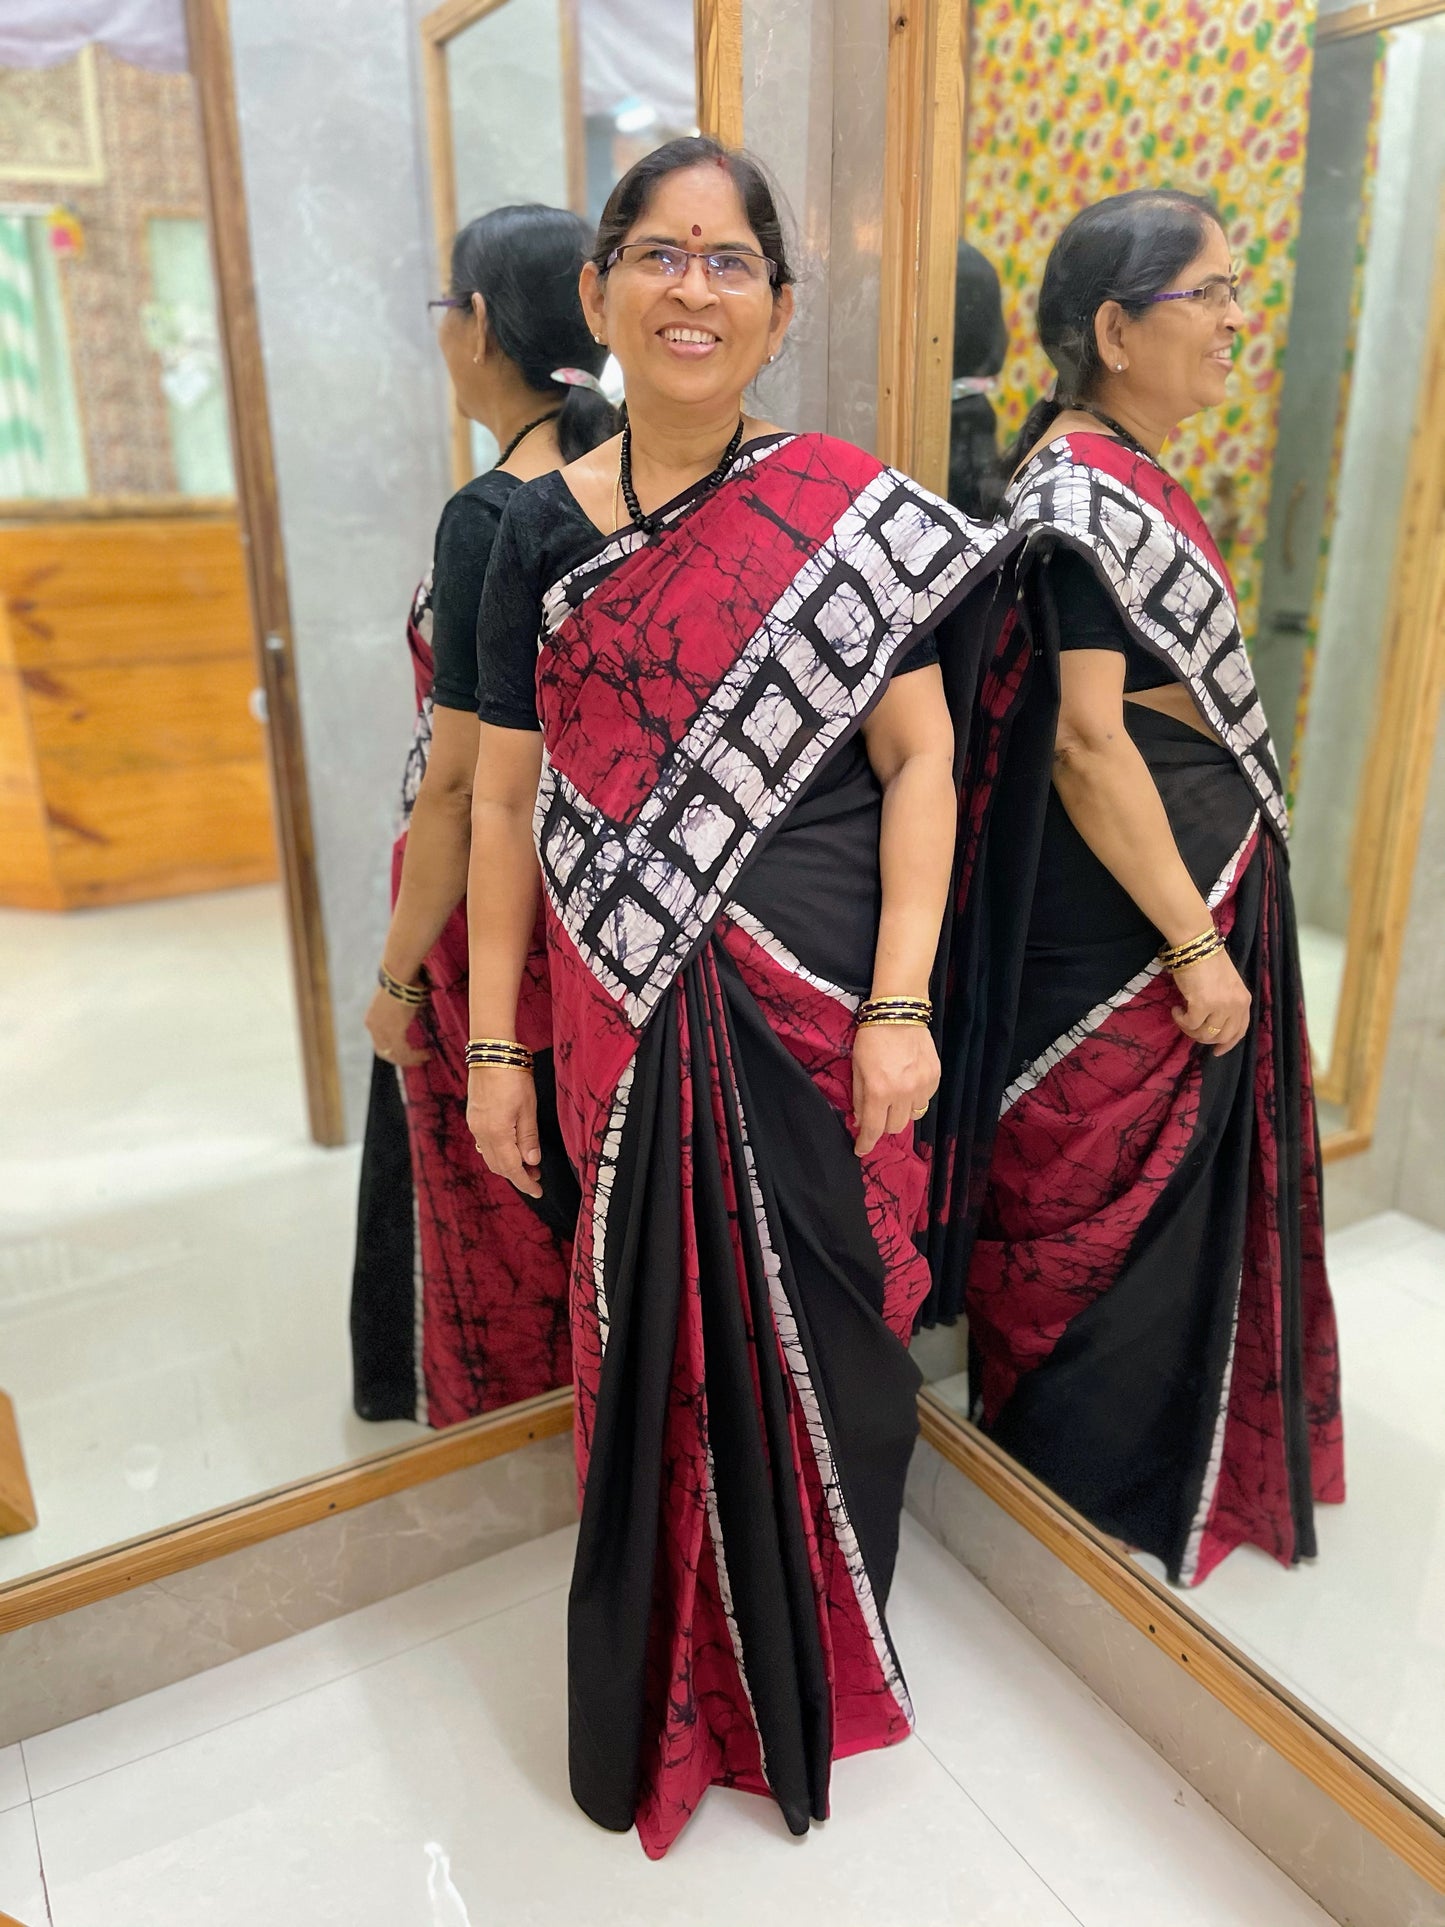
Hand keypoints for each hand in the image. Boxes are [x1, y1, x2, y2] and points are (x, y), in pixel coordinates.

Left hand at [364, 986, 429, 1065]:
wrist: (399, 976)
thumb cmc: (400, 983)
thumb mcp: (395, 1002)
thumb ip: (398, 1014)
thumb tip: (409, 1018)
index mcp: (371, 1020)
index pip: (379, 1043)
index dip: (392, 1051)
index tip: (407, 1053)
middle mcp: (373, 1028)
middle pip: (384, 1052)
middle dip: (401, 1059)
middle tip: (416, 1061)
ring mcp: (382, 1031)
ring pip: (395, 1054)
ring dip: (410, 1059)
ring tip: (424, 1058)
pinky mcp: (393, 1032)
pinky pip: (404, 1051)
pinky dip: (416, 1055)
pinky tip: (426, 1054)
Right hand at [467, 1064, 542, 1196]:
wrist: (492, 1053)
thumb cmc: (514, 1076)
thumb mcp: (528, 1108)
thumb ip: (529, 1138)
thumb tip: (532, 1162)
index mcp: (497, 1133)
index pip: (512, 1168)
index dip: (525, 1182)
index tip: (538, 1191)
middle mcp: (481, 1132)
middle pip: (498, 1165)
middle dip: (517, 1175)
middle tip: (536, 1177)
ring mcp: (475, 1125)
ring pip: (489, 1156)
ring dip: (507, 1164)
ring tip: (526, 1164)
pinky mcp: (474, 1117)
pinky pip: (483, 1144)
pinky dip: (497, 1152)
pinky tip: (509, 1149)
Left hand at [851, 1023, 939, 1157]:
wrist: (898, 1012)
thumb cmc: (871, 1038)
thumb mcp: (857, 1068)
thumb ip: (860, 1098)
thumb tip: (861, 1121)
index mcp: (879, 1091)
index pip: (873, 1129)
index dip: (866, 1143)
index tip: (861, 1149)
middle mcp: (903, 1093)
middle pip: (895, 1127)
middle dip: (883, 1125)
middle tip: (877, 1112)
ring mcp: (922, 1086)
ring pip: (912, 1116)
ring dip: (900, 1112)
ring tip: (894, 1097)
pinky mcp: (934, 1077)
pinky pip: (924, 1099)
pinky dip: (914, 1098)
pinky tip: (907, 1084)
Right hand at [1170, 947, 1250, 1054]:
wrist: (1197, 946)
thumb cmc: (1209, 961)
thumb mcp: (1227, 985)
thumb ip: (1226, 1004)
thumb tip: (1211, 1023)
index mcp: (1244, 1001)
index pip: (1240, 1031)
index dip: (1228, 1044)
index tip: (1216, 1052)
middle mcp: (1236, 1005)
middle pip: (1222, 1037)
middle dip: (1204, 1038)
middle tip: (1191, 1028)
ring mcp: (1220, 1006)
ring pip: (1205, 1034)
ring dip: (1190, 1029)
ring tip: (1182, 1016)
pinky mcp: (1202, 1005)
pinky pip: (1190, 1024)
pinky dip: (1180, 1020)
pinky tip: (1176, 1010)